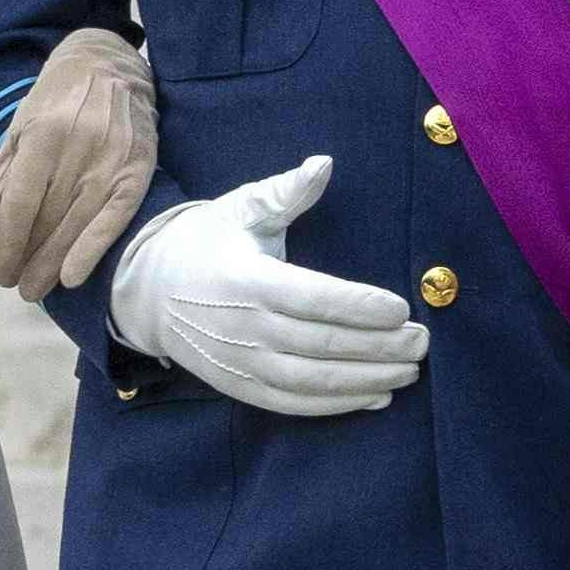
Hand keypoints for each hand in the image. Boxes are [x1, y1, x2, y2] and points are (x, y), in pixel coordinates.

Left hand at [0, 27, 160, 293]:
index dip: (6, 243)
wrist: (109, 66)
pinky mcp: (139, 168)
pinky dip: (92, 249)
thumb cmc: (56, 102)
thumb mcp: (18, 130)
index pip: (21, 202)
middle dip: (26, 259)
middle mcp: (79, 146)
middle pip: (48, 218)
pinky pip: (115, 217)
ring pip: (77, 223)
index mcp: (43, 133)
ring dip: (52, 264)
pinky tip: (72, 277)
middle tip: (12, 286)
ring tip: (34, 289)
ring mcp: (112, 158)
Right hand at [107, 157, 424, 416]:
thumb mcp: (240, 207)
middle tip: (422, 341)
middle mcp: (243, 327)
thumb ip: (286, 191)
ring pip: (313, 382)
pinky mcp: (240, 386)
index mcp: (246, 279)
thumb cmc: (206, 242)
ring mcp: (241, 363)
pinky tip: (376, 397)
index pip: (312, 298)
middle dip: (378, 347)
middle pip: (322, 345)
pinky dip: (337, 406)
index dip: (359, 306)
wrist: (148, 292)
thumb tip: (324, 163)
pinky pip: (293, 404)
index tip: (402, 308)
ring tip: (410, 371)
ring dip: (366, 380)